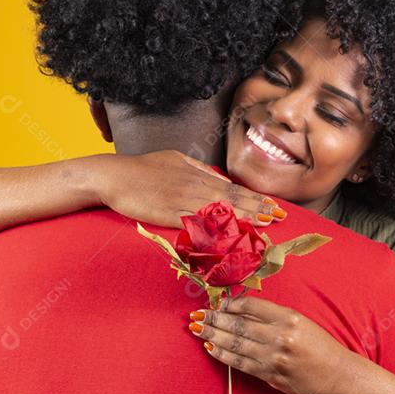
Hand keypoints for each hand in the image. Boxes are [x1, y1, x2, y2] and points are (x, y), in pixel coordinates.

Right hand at [89, 150, 286, 227]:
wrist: (113, 176)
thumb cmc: (141, 168)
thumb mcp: (174, 159)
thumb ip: (198, 168)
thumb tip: (218, 176)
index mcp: (196, 173)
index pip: (232, 187)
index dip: (255, 197)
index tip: (274, 206)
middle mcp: (194, 185)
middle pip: (233, 198)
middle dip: (258, 208)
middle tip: (281, 217)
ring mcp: (183, 199)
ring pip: (221, 209)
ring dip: (245, 218)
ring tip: (266, 225)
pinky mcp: (170, 213)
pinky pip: (198, 222)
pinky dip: (217, 228)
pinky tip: (231, 234)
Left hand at [187, 295, 352, 393]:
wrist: (336, 373)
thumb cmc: (318, 344)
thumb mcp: (299, 321)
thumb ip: (270, 316)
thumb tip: (237, 309)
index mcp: (288, 318)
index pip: (250, 306)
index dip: (230, 304)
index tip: (217, 303)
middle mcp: (280, 336)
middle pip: (238, 325)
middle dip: (214, 318)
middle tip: (197, 314)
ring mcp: (274, 358)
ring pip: (235, 344)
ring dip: (212, 335)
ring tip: (196, 328)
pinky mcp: (270, 376)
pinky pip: (240, 363)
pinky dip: (222, 355)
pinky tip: (210, 347)